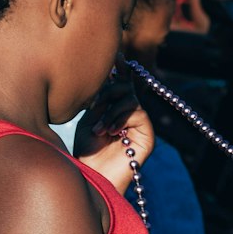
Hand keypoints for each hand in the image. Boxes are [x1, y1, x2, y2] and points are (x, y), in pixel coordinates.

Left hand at [75, 72, 153, 193]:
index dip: (120, 70)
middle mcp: (131, 116)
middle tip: (93, 107)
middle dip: (108, 92)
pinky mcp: (147, 138)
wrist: (90, 177)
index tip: (115, 55)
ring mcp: (140, 127)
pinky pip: (138, 113)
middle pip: (126, 87)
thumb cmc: (85, 151)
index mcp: (116, 110)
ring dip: (111, 109)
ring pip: (131, 99)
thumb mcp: (90, 118)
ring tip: (98, 127)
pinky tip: (108, 131)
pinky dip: (120, 118)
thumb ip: (102, 98)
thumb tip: (113, 71)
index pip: (122, 84)